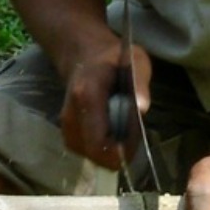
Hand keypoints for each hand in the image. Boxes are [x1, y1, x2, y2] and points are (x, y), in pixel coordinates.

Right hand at [57, 41, 148, 169]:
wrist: (84, 54)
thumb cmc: (114, 58)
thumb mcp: (135, 61)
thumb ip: (139, 83)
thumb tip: (143, 109)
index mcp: (87, 97)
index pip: (98, 141)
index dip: (120, 152)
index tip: (137, 144)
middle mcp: (71, 114)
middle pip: (93, 153)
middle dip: (117, 155)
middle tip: (134, 142)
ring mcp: (66, 123)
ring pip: (88, 155)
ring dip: (109, 153)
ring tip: (124, 137)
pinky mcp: (67, 129)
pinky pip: (84, 149)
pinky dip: (100, 149)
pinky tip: (112, 136)